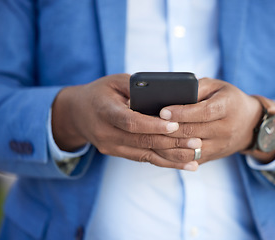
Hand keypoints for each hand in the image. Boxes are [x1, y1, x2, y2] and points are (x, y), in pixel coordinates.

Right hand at [51, 74, 200, 169]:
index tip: (175, 125)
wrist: (77, 113)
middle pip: (142, 141)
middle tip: (196, 142)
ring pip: (145, 155)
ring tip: (195, 158)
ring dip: (172, 158)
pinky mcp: (117, 153)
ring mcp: (110, 147)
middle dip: (171, 143)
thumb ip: (136, 87)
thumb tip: (164, 93)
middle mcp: (106, 133)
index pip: (130, 122)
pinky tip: (183, 165)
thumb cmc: (100, 92)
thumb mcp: (114, 81)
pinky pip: (143, 159)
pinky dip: (164, 162)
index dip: (153, 125)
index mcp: (105, 111)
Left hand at [155, 78, 266, 163]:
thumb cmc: (228, 100)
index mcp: (227, 107)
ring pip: (189, 149)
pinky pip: (189, 159)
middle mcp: (225, 129)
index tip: (162, 111)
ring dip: (168, 145)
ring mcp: (219, 146)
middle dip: (169, 129)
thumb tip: (172, 92)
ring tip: (150, 136)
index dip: (181, 112)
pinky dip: (172, 155)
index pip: (203, 112)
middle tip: (148, 124)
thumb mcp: (217, 87)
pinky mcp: (212, 157)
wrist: (250, 124)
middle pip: (192, 132)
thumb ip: (196, 87)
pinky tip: (158, 148)